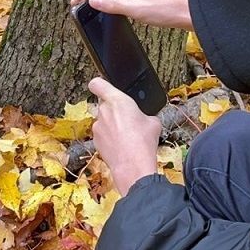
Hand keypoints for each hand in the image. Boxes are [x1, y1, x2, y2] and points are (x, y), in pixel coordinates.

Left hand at [90, 77, 161, 195]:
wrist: (133, 165)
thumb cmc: (143, 141)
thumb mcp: (153, 123)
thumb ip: (144, 115)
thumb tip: (145, 120)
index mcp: (117, 100)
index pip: (98, 84)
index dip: (100, 84)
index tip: (103, 86)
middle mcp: (103, 111)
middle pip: (104, 104)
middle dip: (114, 110)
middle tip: (127, 118)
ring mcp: (97, 126)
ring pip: (103, 120)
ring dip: (111, 125)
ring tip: (127, 135)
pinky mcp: (95, 140)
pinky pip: (102, 134)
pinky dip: (109, 138)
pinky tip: (121, 145)